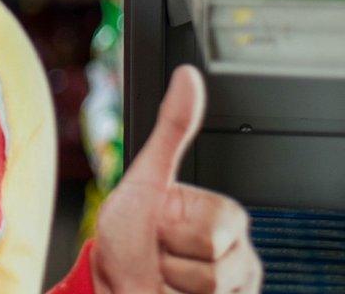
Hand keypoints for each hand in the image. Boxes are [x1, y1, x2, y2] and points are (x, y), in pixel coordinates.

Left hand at [91, 65, 260, 293]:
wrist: (111, 283)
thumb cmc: (126, 235)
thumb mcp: (144, 177)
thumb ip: (170, 129)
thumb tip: (188, 77)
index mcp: (223, 216)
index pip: (211, 231)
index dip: (172, 231)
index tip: (159, 225)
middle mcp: (238, 252)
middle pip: (213, 266)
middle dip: (171, 260)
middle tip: (160, 252)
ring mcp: (237, 286)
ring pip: (210, 292)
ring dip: (172, 285)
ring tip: (165, 274)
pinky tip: (173, 293)